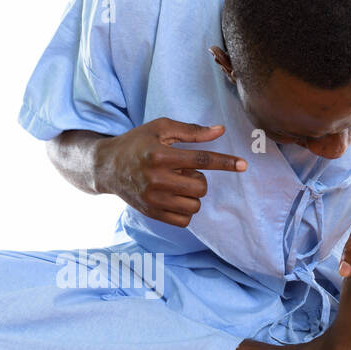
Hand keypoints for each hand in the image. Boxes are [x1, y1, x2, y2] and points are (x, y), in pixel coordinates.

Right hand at [94, 118, 246, 227]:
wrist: (107, 166)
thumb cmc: (137, 143)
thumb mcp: (161, 128)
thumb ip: (191, 131)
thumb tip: (220, 130)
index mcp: (160, 155)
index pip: (201, 159)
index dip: (225, 162)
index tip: (243, 165)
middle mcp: (156, 179)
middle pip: (200, 187)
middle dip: (199, 179)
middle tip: (183, 172)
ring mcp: (153, 199)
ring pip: (193, 206)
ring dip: (192, 195)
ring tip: (177, 184)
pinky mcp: (151, 212)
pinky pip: (183, 221)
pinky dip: (186, 210)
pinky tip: (175, 198)